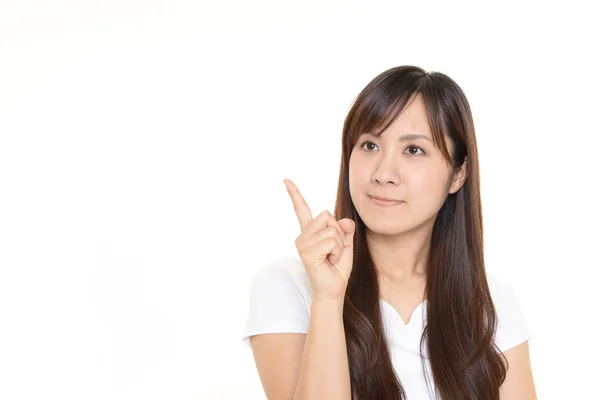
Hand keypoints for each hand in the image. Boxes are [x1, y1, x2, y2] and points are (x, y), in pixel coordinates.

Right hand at [284, 178, 355, 299]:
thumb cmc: (337, 269)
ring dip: (339, 245)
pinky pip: (332, 241)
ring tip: (331, 258)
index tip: (286, 180)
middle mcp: (302, 236)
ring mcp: (302, 244)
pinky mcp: (307, 253)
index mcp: (309, 232)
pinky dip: (337, 251)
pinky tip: (329, 261)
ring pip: (332, 230)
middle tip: (334, 251)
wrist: (333, 290)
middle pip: (328, 216)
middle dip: (338, 232)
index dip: (295, 194)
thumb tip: (344, 221)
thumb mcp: (345, 244)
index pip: (302, 209)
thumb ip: (345, 230)